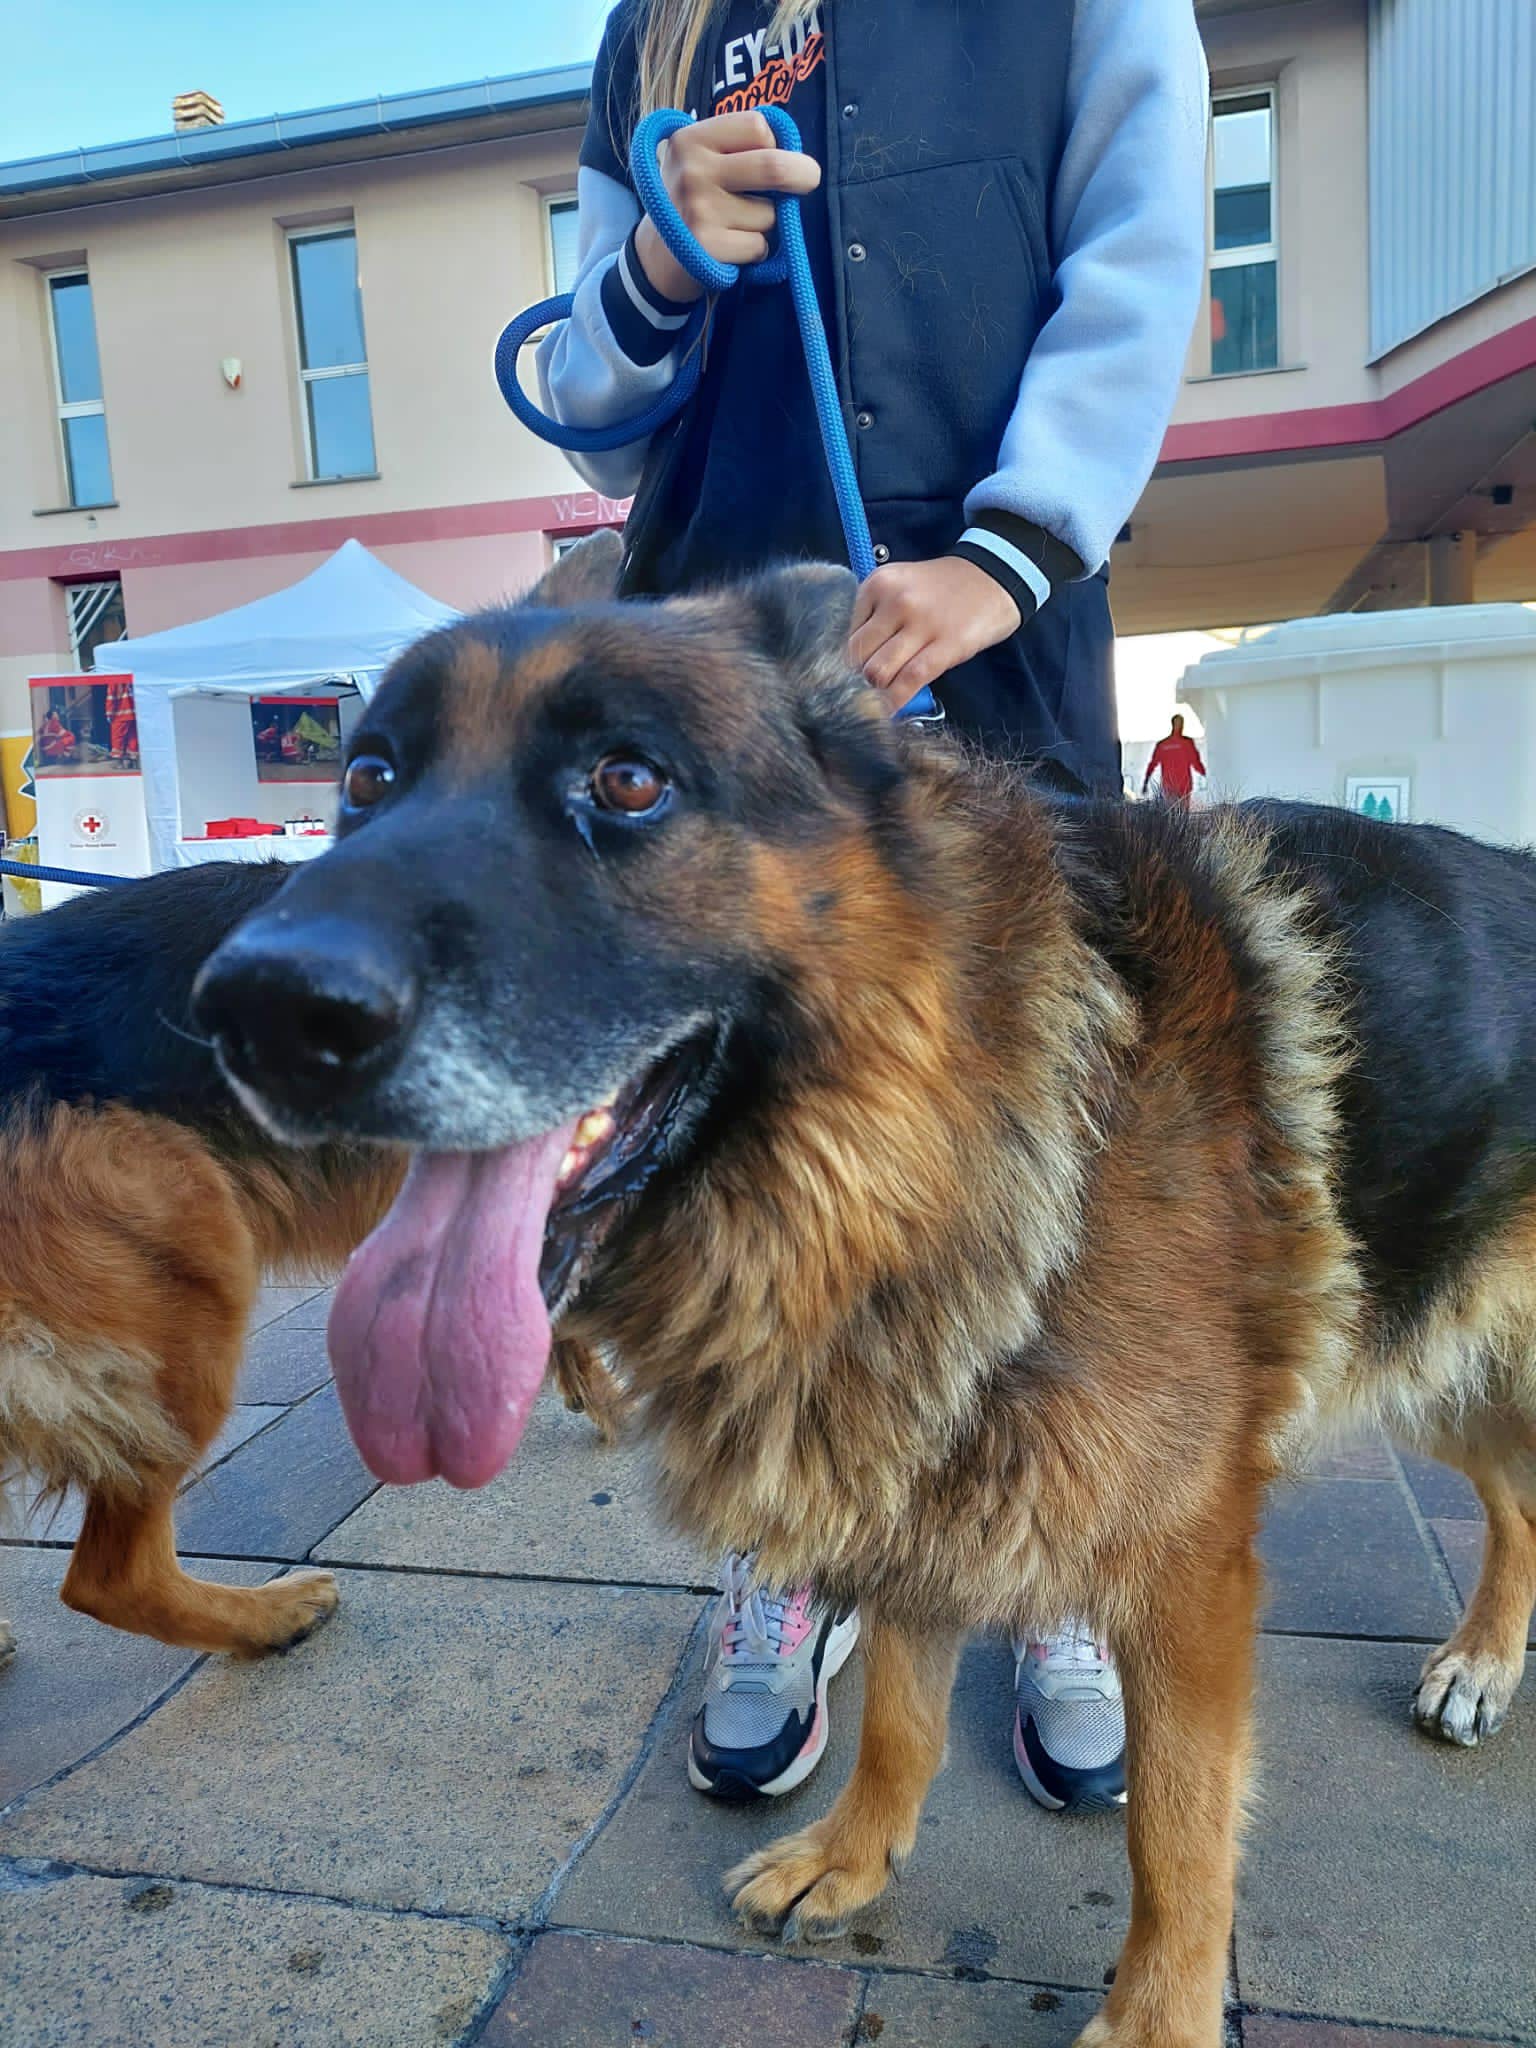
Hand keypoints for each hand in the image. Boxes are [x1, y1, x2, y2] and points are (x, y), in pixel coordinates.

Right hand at [633, 112, 821, 303]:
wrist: (658, 255)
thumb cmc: (694, 199)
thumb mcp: (702, 159)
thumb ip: (740, 147)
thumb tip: (796, 157)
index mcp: (691, 139)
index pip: (757, 126)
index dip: (772, 142)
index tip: (769, 152)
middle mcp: (693, 171)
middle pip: (773, 166)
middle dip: (803, 174)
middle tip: (809, 179)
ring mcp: (699, 210)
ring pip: (770, 214)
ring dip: (767, 222)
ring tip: (738, 224)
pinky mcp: (708, 247)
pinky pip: (760, 245)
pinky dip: (757, 250)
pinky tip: (733, 246)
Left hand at [848, 557, 1021, 713]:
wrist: (994, 576)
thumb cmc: (943, 589)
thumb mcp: (901, 587)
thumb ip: (876, 617)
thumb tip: (855, 664)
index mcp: (877, 584)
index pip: (847, 636)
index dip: (850, 661)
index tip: (858, 673)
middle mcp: (895, 600)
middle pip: (858, 657)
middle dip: (860, 679)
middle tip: (871, 688)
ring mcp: (921, 622)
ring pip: (878, 671)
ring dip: (877, 691)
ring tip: (883, 698)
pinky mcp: (946, 644)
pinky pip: (910, 680)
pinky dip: (896, 702)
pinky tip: (892, 712)